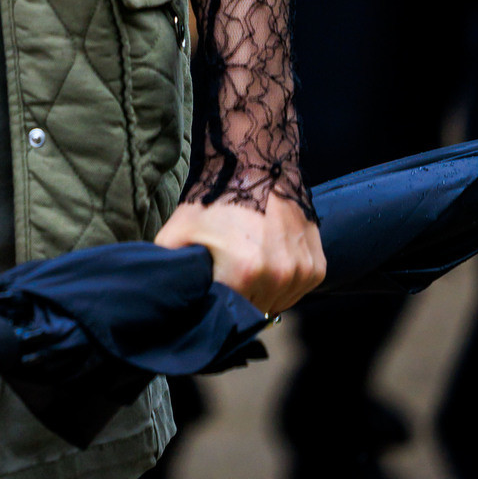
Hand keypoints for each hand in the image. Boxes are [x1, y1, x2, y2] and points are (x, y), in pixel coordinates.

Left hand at [154, 191, 325, 317]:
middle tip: (229, 275)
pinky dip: (283, 283)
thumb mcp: (179, 231)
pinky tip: (268, 260)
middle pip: (255, 310)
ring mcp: (301, 272)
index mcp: (244, 273)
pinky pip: (297, 291)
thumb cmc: (216, 199)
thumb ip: (170, 266)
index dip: (218, 304)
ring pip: (278, 304)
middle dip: (240, 299)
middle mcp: (278, 277)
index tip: (212, 289)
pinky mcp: (316, 267)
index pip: (229, 313)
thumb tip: (161, 292)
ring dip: (264, 294)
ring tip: (248, 266)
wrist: (255, 165)